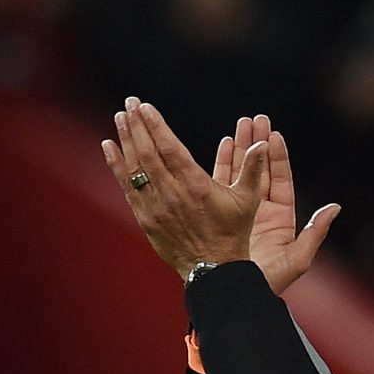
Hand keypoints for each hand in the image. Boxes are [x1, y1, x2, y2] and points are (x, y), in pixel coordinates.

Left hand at [102, 97, 267, 278]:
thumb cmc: (232, 233)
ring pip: (135, 168)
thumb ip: (254, 169)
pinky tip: (110, 147)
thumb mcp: (247, 201)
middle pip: (147, 153)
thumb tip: (263, 144)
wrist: (214, 270)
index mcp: (196, 185)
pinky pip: (127, 188)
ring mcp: (156, 207)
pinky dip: (116, 166)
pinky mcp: (146, 219)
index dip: (155, 125)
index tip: (144, 107)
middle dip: (136, 125)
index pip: (169, 147)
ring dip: (126, 140)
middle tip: (129, 104)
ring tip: (119, 118)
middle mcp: (172, 194)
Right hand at [213, 114, 340, 294]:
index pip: (281, 181)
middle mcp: (260, 214)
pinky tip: (222, 145)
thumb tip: (335, 207)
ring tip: (239, 124)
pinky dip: (222, 165)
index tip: (274, 134)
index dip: (278, 157)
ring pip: (242, 174)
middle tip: (255, 119)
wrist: (235, 296)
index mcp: (281, 220)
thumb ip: (316, 232)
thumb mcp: (297, 259)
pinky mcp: (221, 216)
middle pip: (261, 171)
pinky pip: (222, 185)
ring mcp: (240, 214)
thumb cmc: (267, 284)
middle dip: (258, 145)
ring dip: (241, 149)